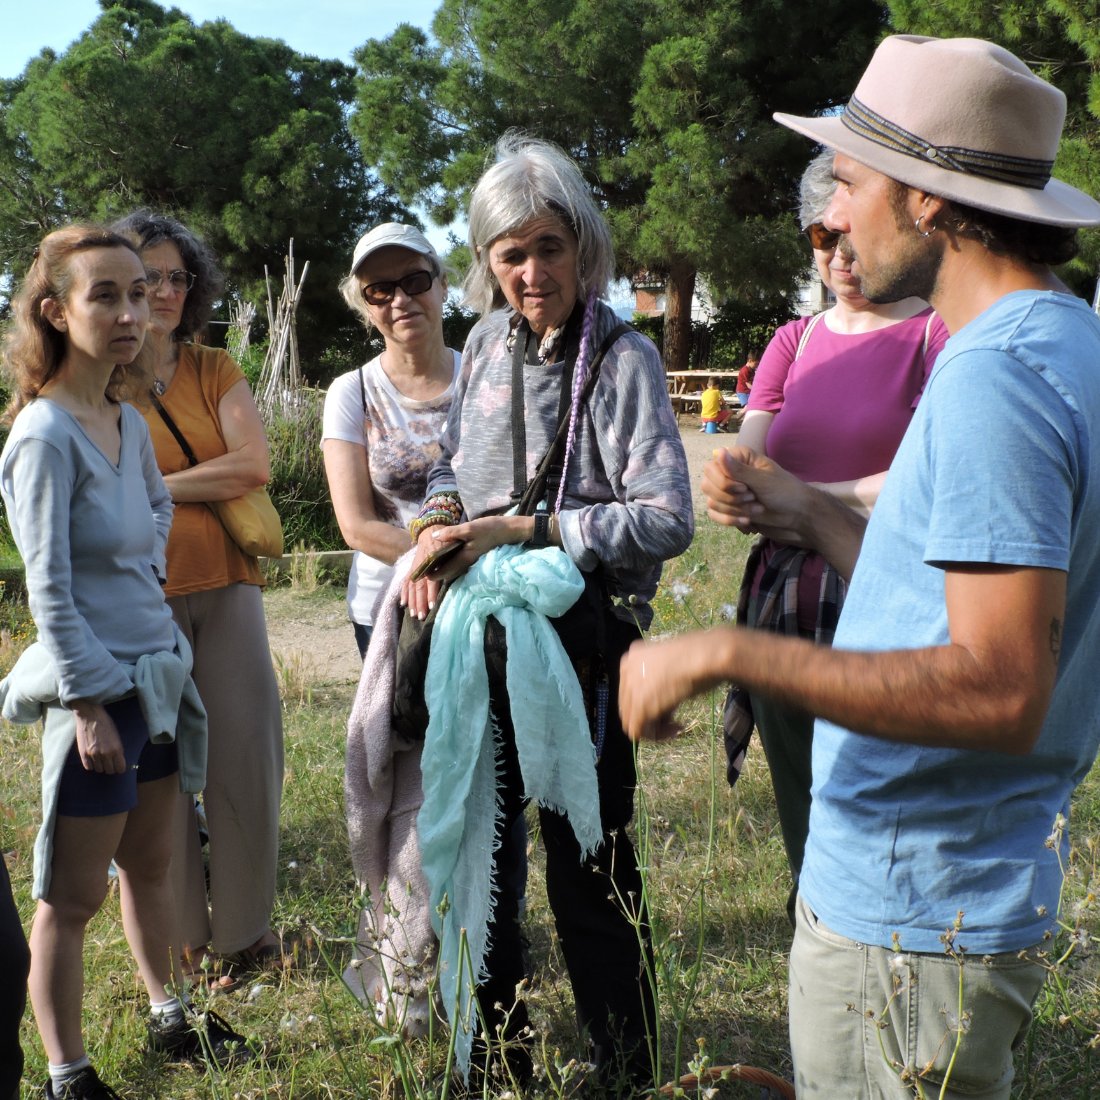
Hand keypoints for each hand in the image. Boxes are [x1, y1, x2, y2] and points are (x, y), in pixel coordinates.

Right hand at [73, 702, 126, 773]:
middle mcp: (106, 754)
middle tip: (110, 762)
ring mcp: (93, 755)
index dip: (120, 768)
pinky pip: (89, 767)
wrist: (90, 716)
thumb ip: (117, 749)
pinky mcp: (83, 754)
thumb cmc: (106, 723)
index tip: (119, 766)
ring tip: (101, 759)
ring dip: (101, 766)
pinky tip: (93, 759)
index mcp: (116, 749)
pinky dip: (92, 765)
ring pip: (99, 770)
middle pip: (110, 770)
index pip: (120, 768)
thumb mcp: (117, 736)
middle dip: (111, 767)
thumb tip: (118, 760)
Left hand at [400, 515, 531, 617]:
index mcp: (463, 559)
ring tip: (427, 567)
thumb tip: (434, 536)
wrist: (508, 531)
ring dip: (439, 570)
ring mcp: (469, 560)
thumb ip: (451, 533)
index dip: (430, 575)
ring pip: (451, 569)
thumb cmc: (489, 529)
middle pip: (446, 573)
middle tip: (419, 575)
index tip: (418, 576)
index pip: (443, 572)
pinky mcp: (472, 555)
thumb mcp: (469, 528)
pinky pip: (456, 563)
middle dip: (433, 576)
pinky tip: (441, 557)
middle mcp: (466, 563)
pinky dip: (447, 563)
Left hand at [619, 632, 730, 741]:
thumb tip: (660, 700)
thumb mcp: (671, 665)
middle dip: (651, 715)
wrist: (703, 656)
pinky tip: (675, 729)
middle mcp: (626, 671)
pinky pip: (638, 731)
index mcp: (632, 658)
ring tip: (676, 724)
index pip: (632, 690)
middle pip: (630, 705)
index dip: (651, 701)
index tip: (670, 706)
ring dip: (654, 727)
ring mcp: (630, 689)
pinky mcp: (640, 706)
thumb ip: (658, 680)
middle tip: (673, 718)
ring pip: (632, 719)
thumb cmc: (697, 655)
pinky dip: (656, 735)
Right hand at [701, 446, 810, 543]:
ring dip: (734, 511)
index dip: (724, 482)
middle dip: (731, 499)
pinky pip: (714, 515)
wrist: (797, 516)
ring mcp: (728, 492)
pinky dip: (730, 521)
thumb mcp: (763, 480)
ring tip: (757, 510)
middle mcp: (729, 473)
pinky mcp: (729, 508)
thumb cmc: (785, 492)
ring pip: (712, 502)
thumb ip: (738, 470)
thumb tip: (719, 451)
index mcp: (738, 458)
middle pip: (708, 486)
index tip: (745, 489)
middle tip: (754, 499)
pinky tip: (748, 522)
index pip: (712, 468)